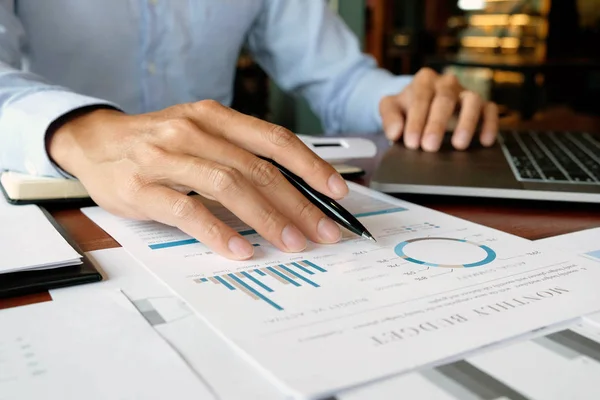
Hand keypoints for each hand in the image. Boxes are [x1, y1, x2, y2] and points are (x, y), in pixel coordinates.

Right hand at [48, 101, 347, 259]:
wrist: (94, 142)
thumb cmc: (157, 141)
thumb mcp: (200, 133)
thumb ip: (238, 154)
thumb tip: (290, 189)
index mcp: (214, 117)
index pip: (273, 140)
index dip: (310, 165)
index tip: (336, 191)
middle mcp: (194, 132)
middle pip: (258, 168)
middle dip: (298, 203)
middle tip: (323, 231)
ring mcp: (166, 158)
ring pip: (229, 186)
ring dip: (267, 218)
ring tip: (293, 242)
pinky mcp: (142, 188)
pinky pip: (188, 211)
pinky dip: (219, 232)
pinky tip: (241, 249)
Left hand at [379, 68, 498, 151]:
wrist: (420, 105)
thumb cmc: (406, 108)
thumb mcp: (391, 108)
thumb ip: (389, 117)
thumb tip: (395, 132)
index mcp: (424, 80)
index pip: (421, 97)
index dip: (417, 120)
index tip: (412, 143)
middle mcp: (447, 83)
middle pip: (445, 99)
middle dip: (437, 124)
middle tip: (430, 147)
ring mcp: (466, 93)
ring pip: (473, 100)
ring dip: (467, 122)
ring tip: (458, 145)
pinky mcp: (481, 105)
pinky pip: (490, 110)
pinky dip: (490, 124)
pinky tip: (485, 141)